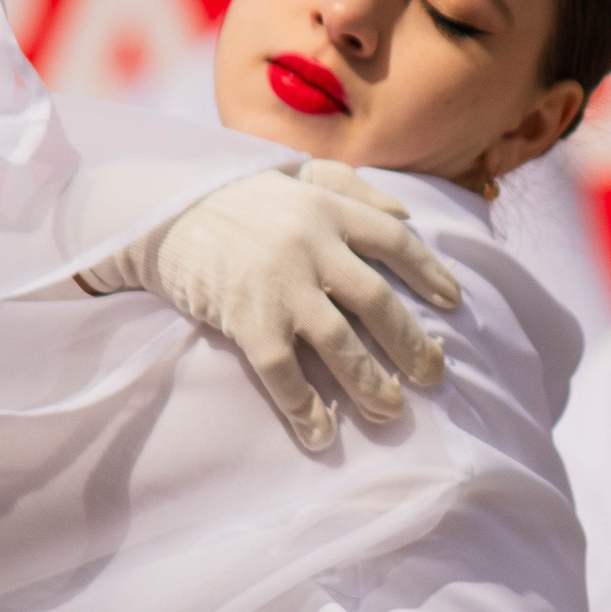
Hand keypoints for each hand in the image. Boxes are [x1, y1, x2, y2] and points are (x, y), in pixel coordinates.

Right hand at [82, 160, 463, 448]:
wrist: (157, 213)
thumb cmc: (230, 198)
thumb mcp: (294, 177)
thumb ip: (351, 189)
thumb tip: (408, 216)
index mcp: (326, 209)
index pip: (395, 241)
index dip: (429, 273)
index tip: (454, 304)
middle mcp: (310, 245)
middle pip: (378, 301)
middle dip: (412, 343)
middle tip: (435, 375)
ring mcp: (279, 285)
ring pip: (341, 343)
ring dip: (371, 383)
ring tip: (391, 411)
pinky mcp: (246, 319)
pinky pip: (284, 373)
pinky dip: (306, 408)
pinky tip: (322, 434)